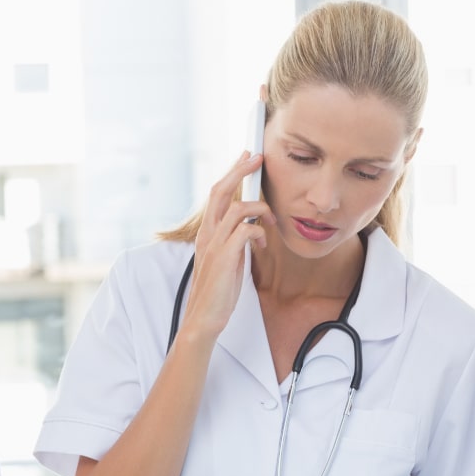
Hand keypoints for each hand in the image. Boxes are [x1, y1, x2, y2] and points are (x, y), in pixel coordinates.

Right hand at [178, 151, 276, 342]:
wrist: (204, 318)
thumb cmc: (217, 292)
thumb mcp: (227, 260)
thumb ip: (235, 241)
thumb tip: (252, 228)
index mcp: (206, 233)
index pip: (217, 193)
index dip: (231, 173)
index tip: (245, 158)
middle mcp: (208, 234)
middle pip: (221, 190)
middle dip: (240, 169)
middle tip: (256, 157)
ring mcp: (215, 244)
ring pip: (238, 207)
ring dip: (261, 208)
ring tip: (271, 219)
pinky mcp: (226, 256)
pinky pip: (247, 230)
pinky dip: (260, 232)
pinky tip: (264, 245)